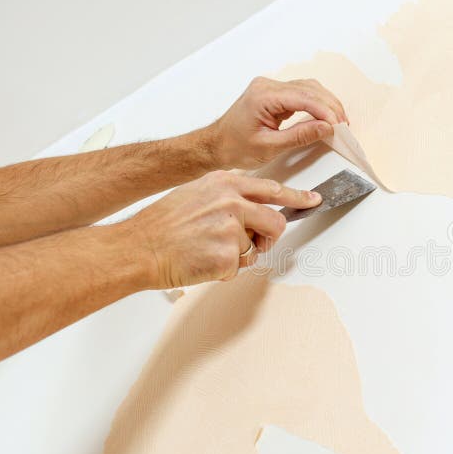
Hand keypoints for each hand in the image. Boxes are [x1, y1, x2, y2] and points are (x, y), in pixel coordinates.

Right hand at [125, 170, 320, 288]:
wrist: (139, 248)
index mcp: (225, 184)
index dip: (297, 197)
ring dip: (241, 255)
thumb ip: (227, 195)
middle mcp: (232, 202)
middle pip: (276, 222)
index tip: (313, 200)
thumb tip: (253, 204)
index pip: (273, 189)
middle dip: (269, 237)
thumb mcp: (197, 192)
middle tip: (254, 243)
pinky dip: (226, 270)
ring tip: (211, 250)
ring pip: (258, 248)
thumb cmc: (163, 224)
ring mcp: (231, 229)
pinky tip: (204, 261)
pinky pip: (242, 267)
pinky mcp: (228, 256)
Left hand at [205, 77, 348, 168]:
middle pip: (309, 89)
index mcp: (263, 96)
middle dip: (330, 107)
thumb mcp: (270, 147)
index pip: (304, 97)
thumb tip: (326, 128)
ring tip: (338, 122)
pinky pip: (301, 92)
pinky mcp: (274, 93)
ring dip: (326, 104)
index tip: (339, 126)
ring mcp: (270, 87)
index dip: (325, 111)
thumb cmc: (235, 146)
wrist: (217, 144)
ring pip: (308, 88)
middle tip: (343, 126)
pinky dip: (316, 104)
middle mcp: (267, 86)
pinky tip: (325, 116)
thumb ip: (300, 136)